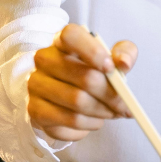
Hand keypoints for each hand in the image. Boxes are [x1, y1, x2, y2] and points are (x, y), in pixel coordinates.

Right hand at [28, 24, 135, 141]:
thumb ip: (124, 54)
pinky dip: (89, 125)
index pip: (71, 36)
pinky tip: (93, 121)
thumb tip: (124, 63)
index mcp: (62, 41)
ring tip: (110, 113)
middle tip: (124, 106)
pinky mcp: (36, 110)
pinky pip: (71, 122)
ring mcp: (36, 85)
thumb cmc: (92, 75)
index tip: (111, 68)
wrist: (65, 100)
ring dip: (103, 112)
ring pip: (79, 103)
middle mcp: (44, 60)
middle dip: (112, 96)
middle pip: (85, 78)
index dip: (93, 51)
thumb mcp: (111, 60)